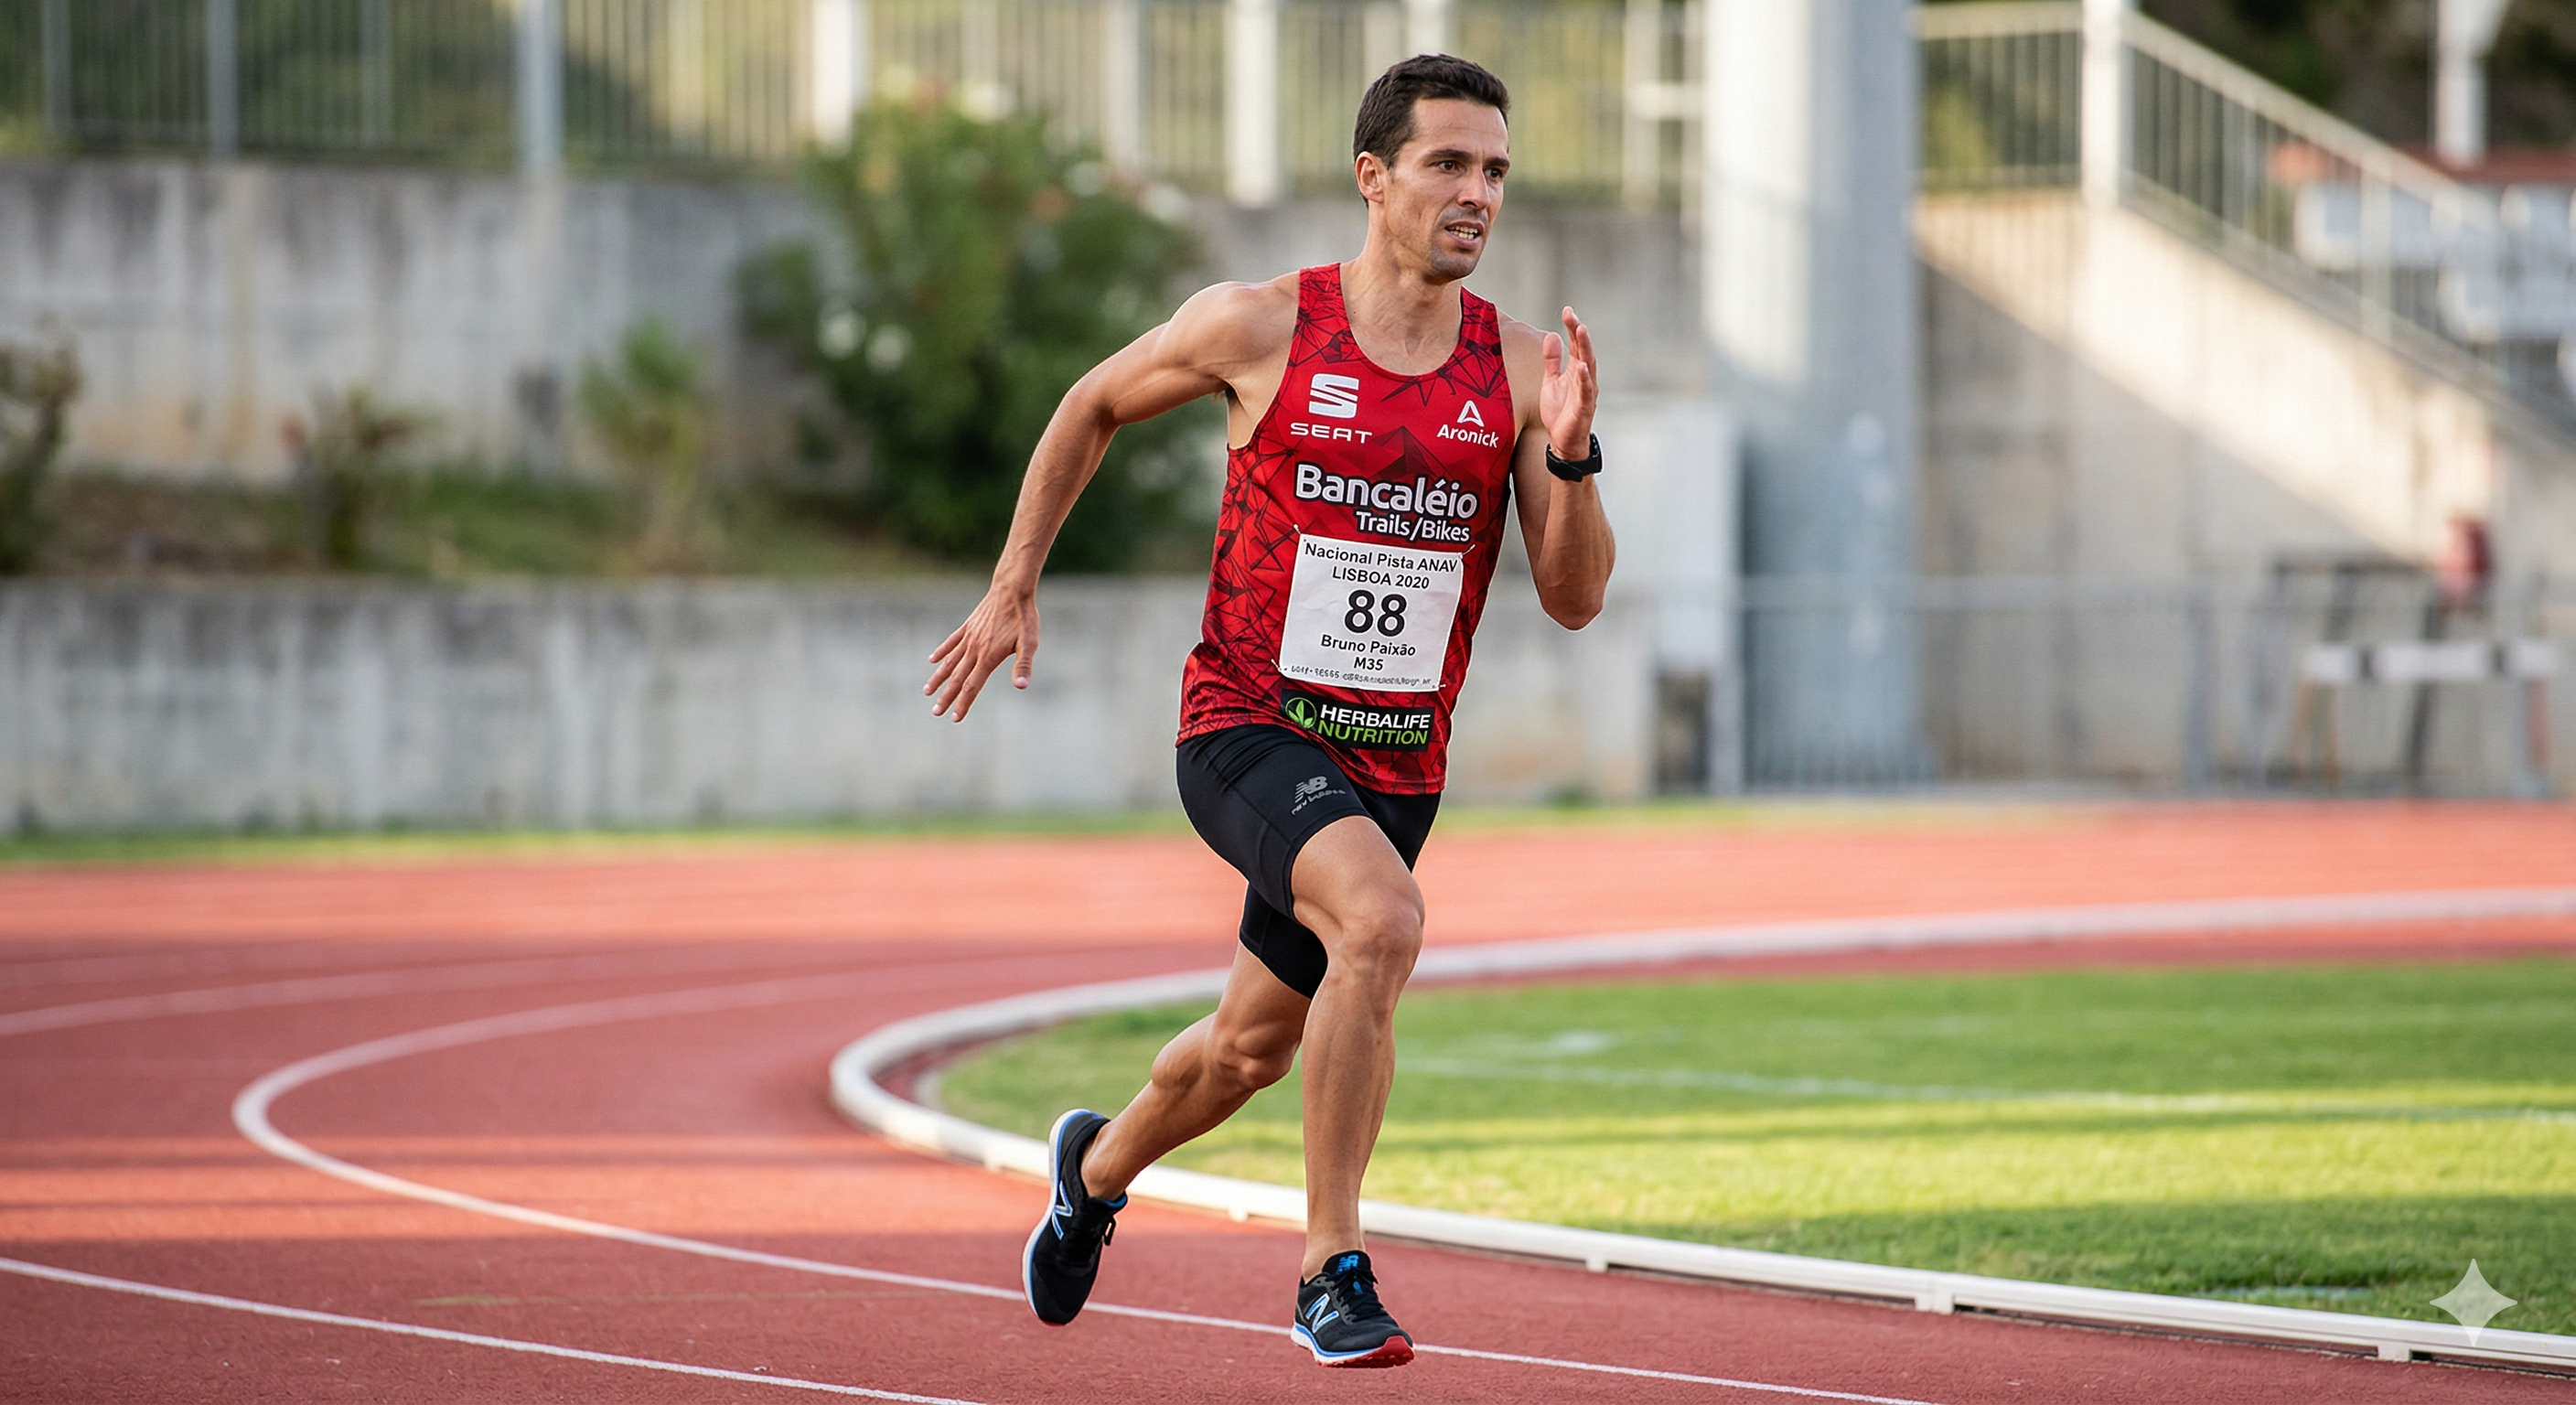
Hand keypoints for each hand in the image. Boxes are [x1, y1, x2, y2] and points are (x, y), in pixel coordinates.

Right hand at [924, 584, 1038, 721]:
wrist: (1011, 589)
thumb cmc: (1023, 617)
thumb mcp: (1029, 643)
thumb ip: (1023, 665)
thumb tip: (1021, 686)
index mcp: (989, 656)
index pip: (973, 686)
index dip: (963, 703)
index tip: (954, 717)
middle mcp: (975, 649)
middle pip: (958, 678)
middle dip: (946, 697)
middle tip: (936, 712)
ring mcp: (969, 637)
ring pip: (949, 662)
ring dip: (938, 678)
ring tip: (927, 691)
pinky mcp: (967, 627)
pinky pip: (951, 642)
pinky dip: (941, 652)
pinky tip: (932, 660)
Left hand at [1539, 307, 1597, 463]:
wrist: (1563, 441)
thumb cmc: (1560, 411)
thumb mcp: (1550, 381)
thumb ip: (1552, 360)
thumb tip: (1551, 335)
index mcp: (1576, 371)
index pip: (1576, 344)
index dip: (1571, 327)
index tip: (1567, 310)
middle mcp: (1584, 378)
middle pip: (1583, 350)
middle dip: (1578, 331)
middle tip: (1572, 315)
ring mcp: (1586, 392)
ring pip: (1588, 366)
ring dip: (1585, 348)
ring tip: (1580, 330)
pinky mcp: (1584, 407)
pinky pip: (1586, 391)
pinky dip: (1585, 379)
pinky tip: (1582, 366)